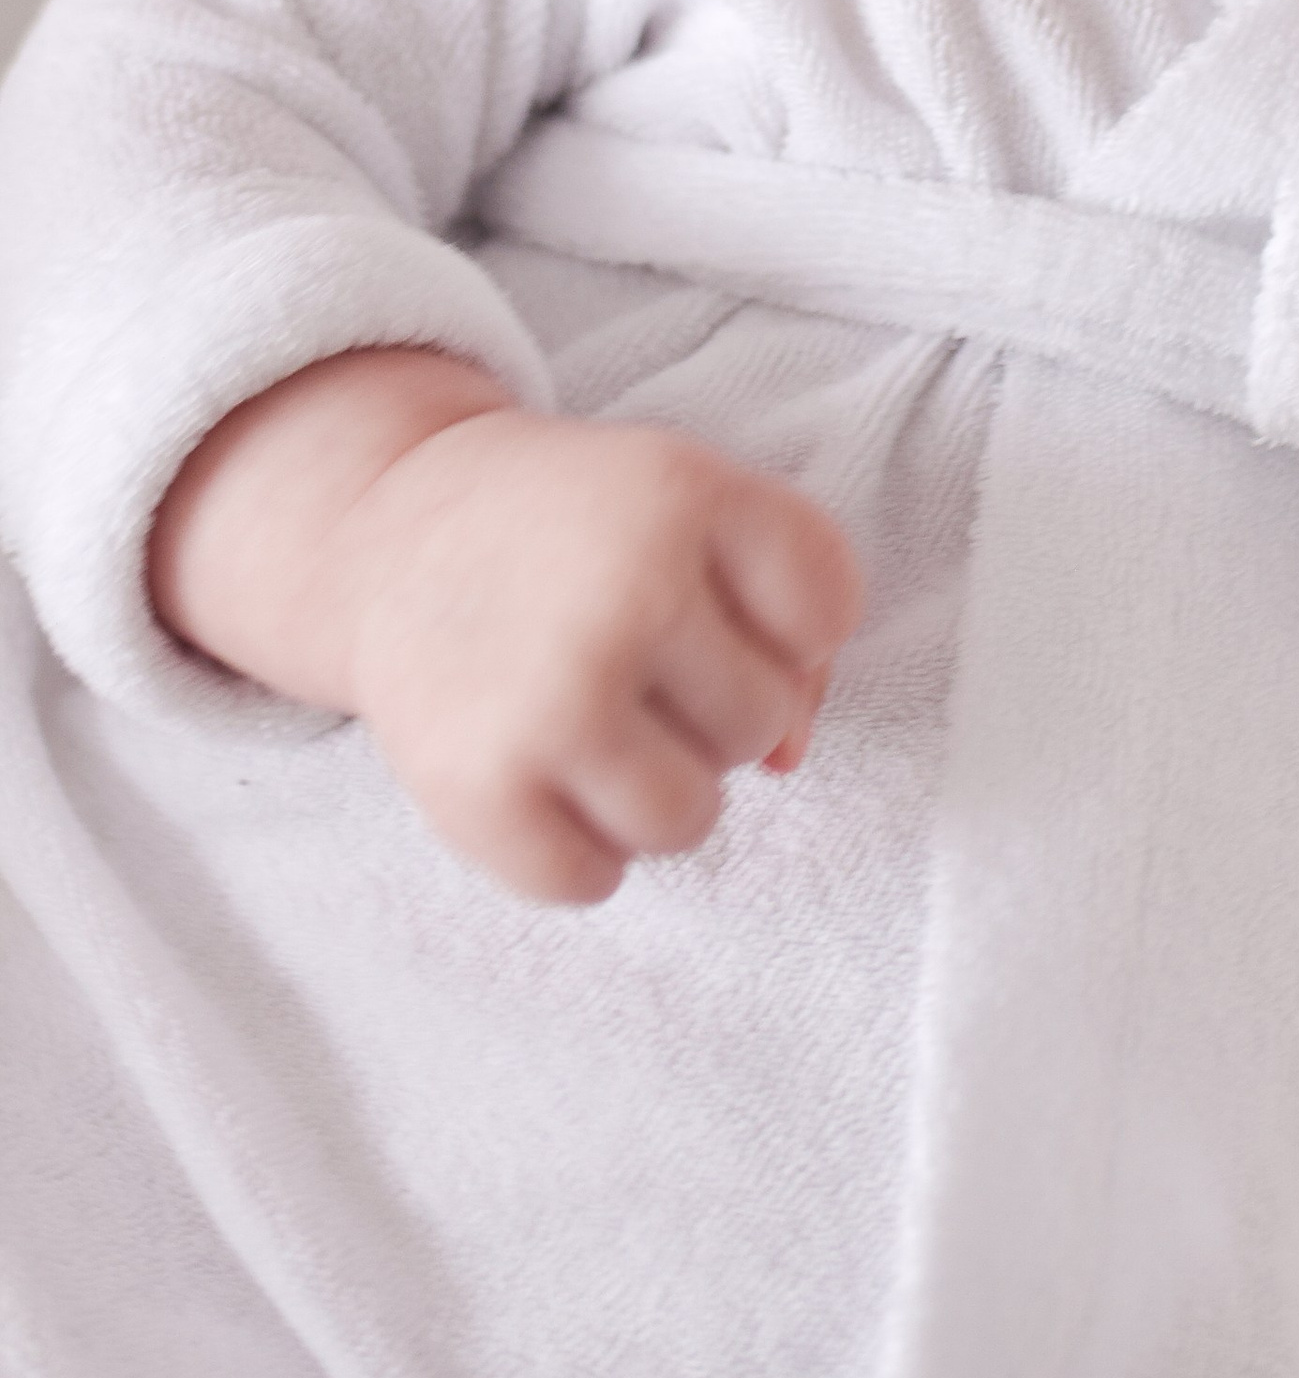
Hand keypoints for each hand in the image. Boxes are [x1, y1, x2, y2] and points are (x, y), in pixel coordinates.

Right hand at [323, 403, 863, 901]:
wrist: (391, 534)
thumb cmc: (574, 530)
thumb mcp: (688, 504)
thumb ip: (783, 612)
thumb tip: (793, 760)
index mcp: (685, 496)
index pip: (828, 607)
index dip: (792, 624)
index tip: (725, 604)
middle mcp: (626, 593)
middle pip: (763, 722)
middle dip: (714, 706)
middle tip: (636, 660)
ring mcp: (552, 699)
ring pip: (691, 821)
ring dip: (656, 792)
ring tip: (597, 727)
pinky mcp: (478, 791)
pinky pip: (592, 881)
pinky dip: (576, 850)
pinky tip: (543, 775)